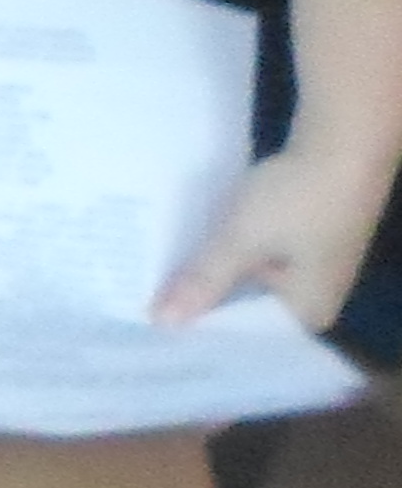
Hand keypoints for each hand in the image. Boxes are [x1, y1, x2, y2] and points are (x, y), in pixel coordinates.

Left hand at [155, 143, 389, 331]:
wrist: (344, 141)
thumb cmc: (300, 198)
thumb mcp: (243, 239)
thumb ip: (203, 281)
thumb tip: (161, 322)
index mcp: (307, 314)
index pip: (246, 344)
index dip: (201, 342)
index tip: (154, 347)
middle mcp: (311, 300)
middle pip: (244, 317)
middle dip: (198, 314)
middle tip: (142, 325)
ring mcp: (306, 268)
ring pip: (244, 287)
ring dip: (205, 285)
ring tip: (148, 298)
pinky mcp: (298, 241)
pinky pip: (251, 261)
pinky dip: (220, 260)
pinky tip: (180, 259)